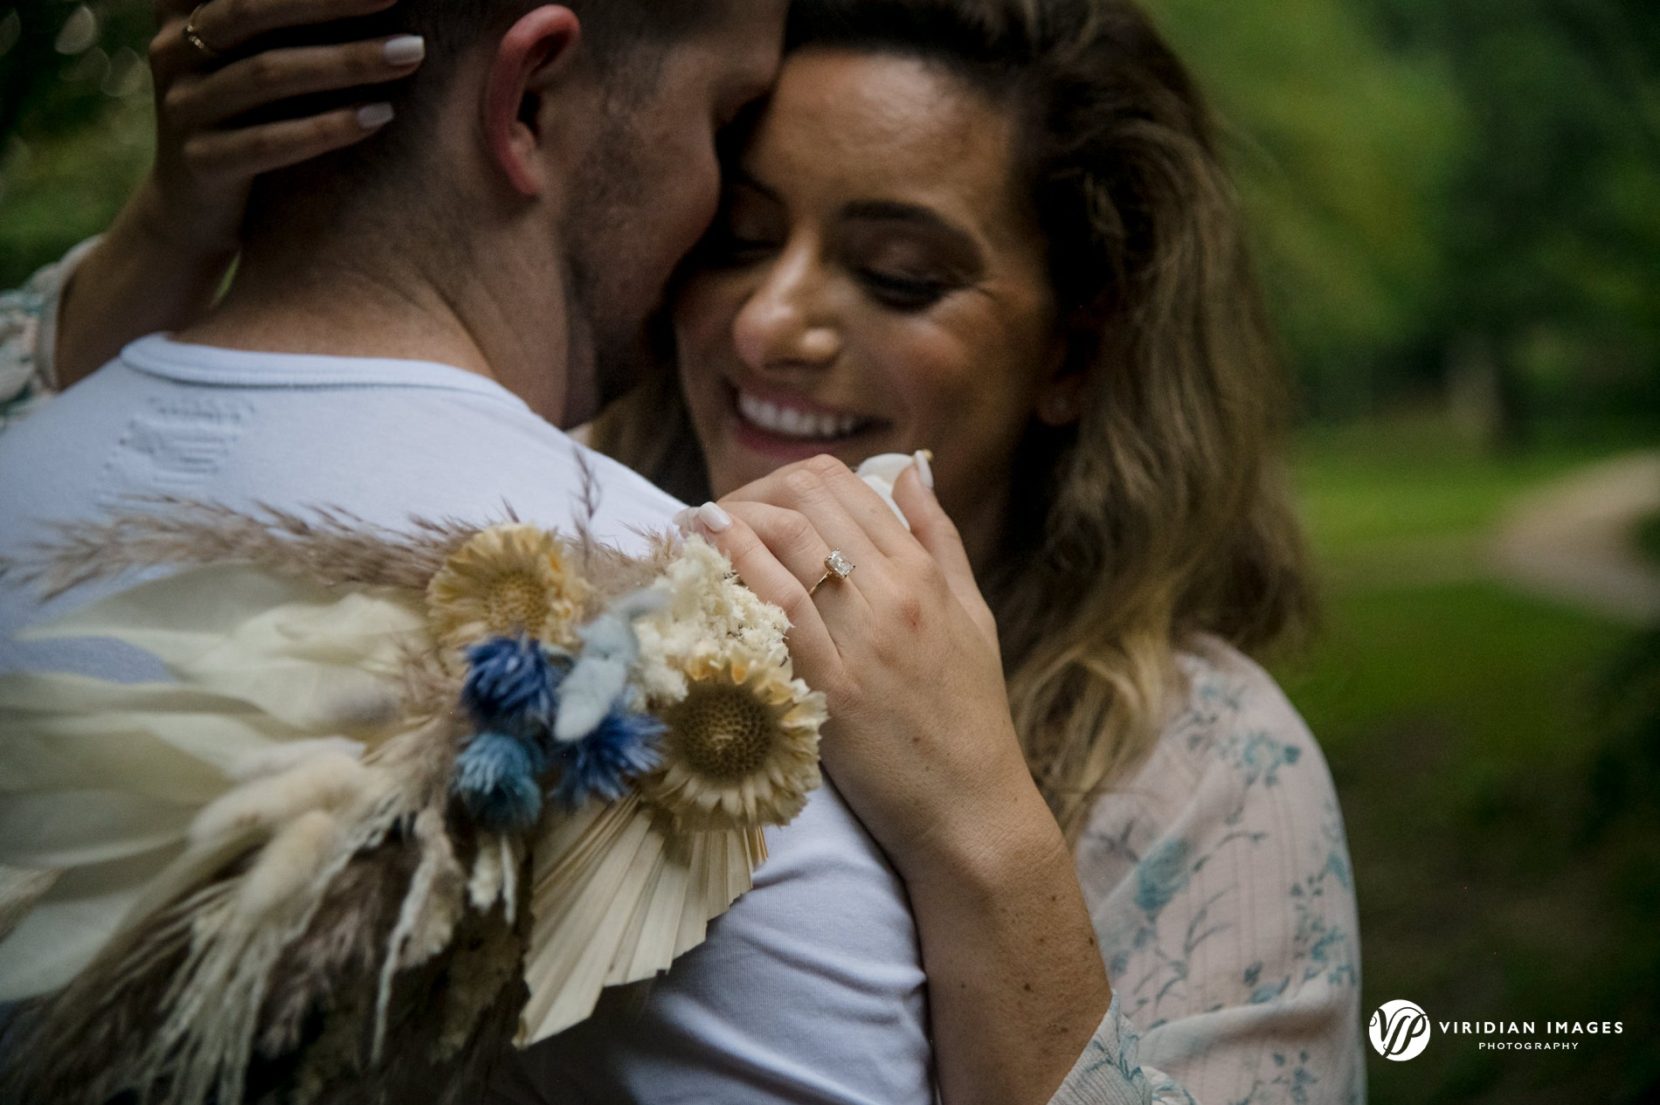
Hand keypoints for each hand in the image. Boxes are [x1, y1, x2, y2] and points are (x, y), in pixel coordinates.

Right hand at [143, 0, 423, 255]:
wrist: (196, 213)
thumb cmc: (247, 118)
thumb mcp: (255, 58)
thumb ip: (286, 24)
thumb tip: (376, 0)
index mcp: (182, 13)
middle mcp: (173, 51)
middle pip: (249, 12)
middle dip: (330, 0)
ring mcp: (182, 108)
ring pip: (265, 75)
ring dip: (346, 61)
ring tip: (411, 53)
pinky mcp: (199, 164)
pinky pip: (266, 143)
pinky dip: (326, 128)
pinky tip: (381, 117)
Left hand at [687, 454, 1050, 885]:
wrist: (972, 809)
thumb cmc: (971, 713)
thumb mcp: (973, 613)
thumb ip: (941, 539)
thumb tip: (912, 469)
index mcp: (925, 574)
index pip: (848, 486)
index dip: (790, 479)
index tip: (757, 498)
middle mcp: (896, 595)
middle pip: (808, 500)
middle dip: (753, 492)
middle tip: (719, 515)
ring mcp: (864, 641)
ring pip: (789, 540)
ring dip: (732, 518)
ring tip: (698, 526)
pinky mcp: (833, 690)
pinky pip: (779, 608)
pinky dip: (739, 567)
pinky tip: (707, 554)